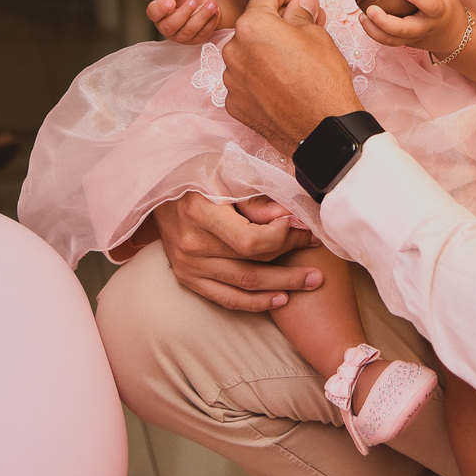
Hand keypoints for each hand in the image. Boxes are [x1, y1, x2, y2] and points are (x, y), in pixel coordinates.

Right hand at [147, 0, 222, 43]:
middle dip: (184, 13)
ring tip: (211, 4)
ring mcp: (180, 36)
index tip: (171, 1)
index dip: (161, 9)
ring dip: (201, 17)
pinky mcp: (194, 40)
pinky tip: (214, 12)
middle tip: (194, 0)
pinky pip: (201, 35)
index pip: (153, 13)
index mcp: (158, 12)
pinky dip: (210, 22)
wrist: (206, 2)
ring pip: (188, 31)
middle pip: (170, 26)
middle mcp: (166, 26)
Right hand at [152, 191, 322, 311]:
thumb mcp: (225, 175)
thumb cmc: (196, 174)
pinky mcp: (187, 277)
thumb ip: (256, 200)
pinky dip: (255, 302)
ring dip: (281, 286)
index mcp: (200, 213)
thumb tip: (289, 217)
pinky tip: (280, 299)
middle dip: (291, 263)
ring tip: (310, 282)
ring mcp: (188, 265)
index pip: (250, 241)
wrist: (157, 188)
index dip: (281, 239)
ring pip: (243, 286)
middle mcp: (192, 245)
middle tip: (318, 260)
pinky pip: (226, 298)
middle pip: (251, 264)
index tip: (299, 228)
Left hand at [222, 0, 359, 154]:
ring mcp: (232, 78)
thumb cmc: (322, 82)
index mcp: (253, 26)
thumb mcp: (318, 36)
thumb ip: (301, 14)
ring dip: (266, 51)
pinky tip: (283, 82)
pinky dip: (261, 76)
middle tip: (303, 25)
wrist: (321, 130)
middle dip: (277, 23)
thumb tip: (300, 2)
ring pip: (249, 54)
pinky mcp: (235, 102)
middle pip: (255, 26)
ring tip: (294, 60)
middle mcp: (234, 50)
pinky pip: (246, 79)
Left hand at [361, 0, 467, 57]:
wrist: (452, 34)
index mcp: (438, 11)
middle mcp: (425, 26)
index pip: (430, 6)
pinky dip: (374, 33)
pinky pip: (387, 42)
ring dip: (374, 31)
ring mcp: (414, 37)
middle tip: (370, 9)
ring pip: (393, 40)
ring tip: (362, 16)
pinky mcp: (405, 42)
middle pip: (405, 30)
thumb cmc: (446, 4)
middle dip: (385, 22)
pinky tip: (364, 20)